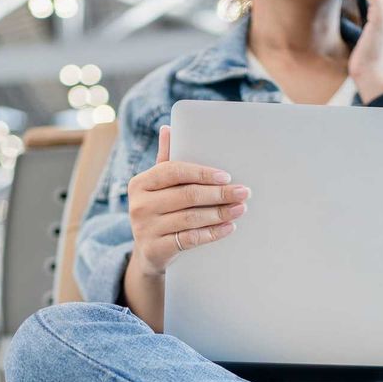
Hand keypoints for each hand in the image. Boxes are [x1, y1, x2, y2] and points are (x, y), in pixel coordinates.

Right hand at [126, 125, 249, 276]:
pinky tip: (228, 227)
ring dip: (220, 213)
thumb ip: (165, 160)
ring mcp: (145, 229)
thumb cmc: (159, 212)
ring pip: (191, 218)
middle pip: (186, 195)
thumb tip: (168, 128)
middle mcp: (139, 205)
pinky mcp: (155, 250)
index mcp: (140, 183)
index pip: (173, 171)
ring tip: (240, 209)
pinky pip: (190, 239)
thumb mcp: (157, 187)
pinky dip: (212, 233)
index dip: (202, 173)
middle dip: (219, 194)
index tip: (227, 176)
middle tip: (243, 192)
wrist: (148, 253)